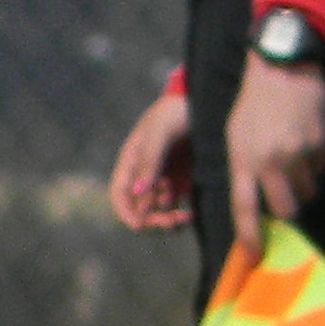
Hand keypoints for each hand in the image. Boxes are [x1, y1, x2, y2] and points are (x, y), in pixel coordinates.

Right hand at [107, 88, 193, 230]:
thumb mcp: (160, 131)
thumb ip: (149, 159)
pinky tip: (193, 210)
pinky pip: (179, 205)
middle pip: (140, 207)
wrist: (204, 100)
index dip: (125, 211)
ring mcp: (165, 177)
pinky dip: (183, 212)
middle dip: (153, 219)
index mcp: (132, 160)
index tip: (139, 225)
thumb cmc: (176, 110)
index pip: (119, 192)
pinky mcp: (184, 180)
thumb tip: (137, 192)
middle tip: (172, 221)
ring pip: (160, 210)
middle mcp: (146, 172)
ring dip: (169, 218)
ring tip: (186, 216)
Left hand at [225, 57, 324, 246]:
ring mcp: (298, 154)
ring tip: (293, 157)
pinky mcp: (320, 144)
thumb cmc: (252, 104)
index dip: (249, 236)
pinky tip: (305, 141)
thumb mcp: (235, 134)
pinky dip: (315, 164)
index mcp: (243, 158)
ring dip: (302, 184)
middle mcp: (270, 160)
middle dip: (287, 211)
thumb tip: (256, 203)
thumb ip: (244, 168)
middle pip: (286, 210)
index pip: (244, 207)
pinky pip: (321, 169)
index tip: (253, 257)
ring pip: (307, 190)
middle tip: (285, 199)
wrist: (282, 68)